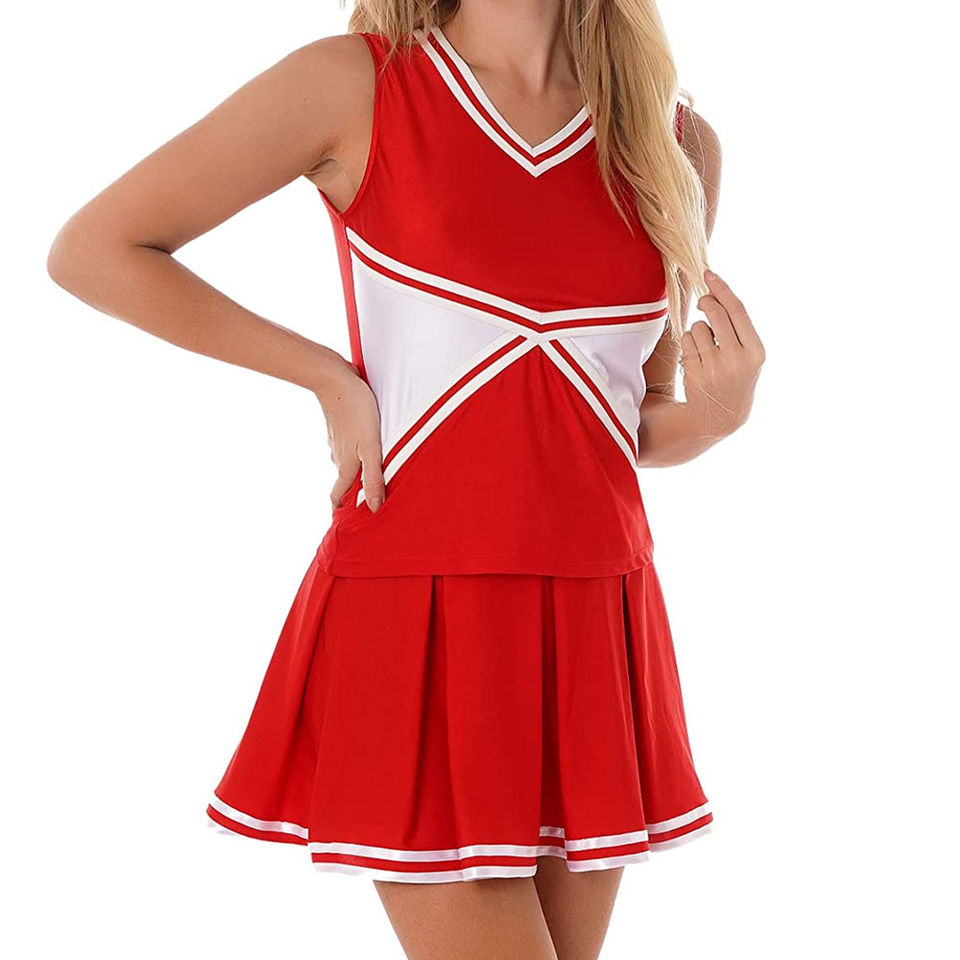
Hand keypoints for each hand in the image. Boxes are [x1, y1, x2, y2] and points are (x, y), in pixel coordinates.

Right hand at [315, 359, 384, 511]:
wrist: (334, 379)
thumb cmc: (357, 413)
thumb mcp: (371, 448)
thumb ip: (374, 478)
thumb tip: (374, 509)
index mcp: (347, 465)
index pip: (339, 496)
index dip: (340, 511)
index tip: (342, 526)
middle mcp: (339, 456)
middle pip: (344, 481)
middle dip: (351, 494)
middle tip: (363, 503)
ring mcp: (338, 441)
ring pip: (346, 462)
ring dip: (355, 472)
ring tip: (369, 478)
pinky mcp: (340, 426)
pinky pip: (347, 446)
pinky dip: (354, 452)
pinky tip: (363, 446)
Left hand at [680, 269, 764, 439]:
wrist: (721, 417)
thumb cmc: (735, 378)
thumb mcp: (748, 356)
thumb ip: (737, 329)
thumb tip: (713, 294)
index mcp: (756, 352)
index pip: (737, 310)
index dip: (722, 289)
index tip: (709, 274)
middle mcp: (737, 360)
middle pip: (716, 313)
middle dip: (707, 302)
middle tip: (704, 301)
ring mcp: (715, 368)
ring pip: (698, 328)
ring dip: (698, 330)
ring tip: (706, 348)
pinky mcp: (695, 374)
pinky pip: (686, 342)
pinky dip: (689, 343)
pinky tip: (696, 358)